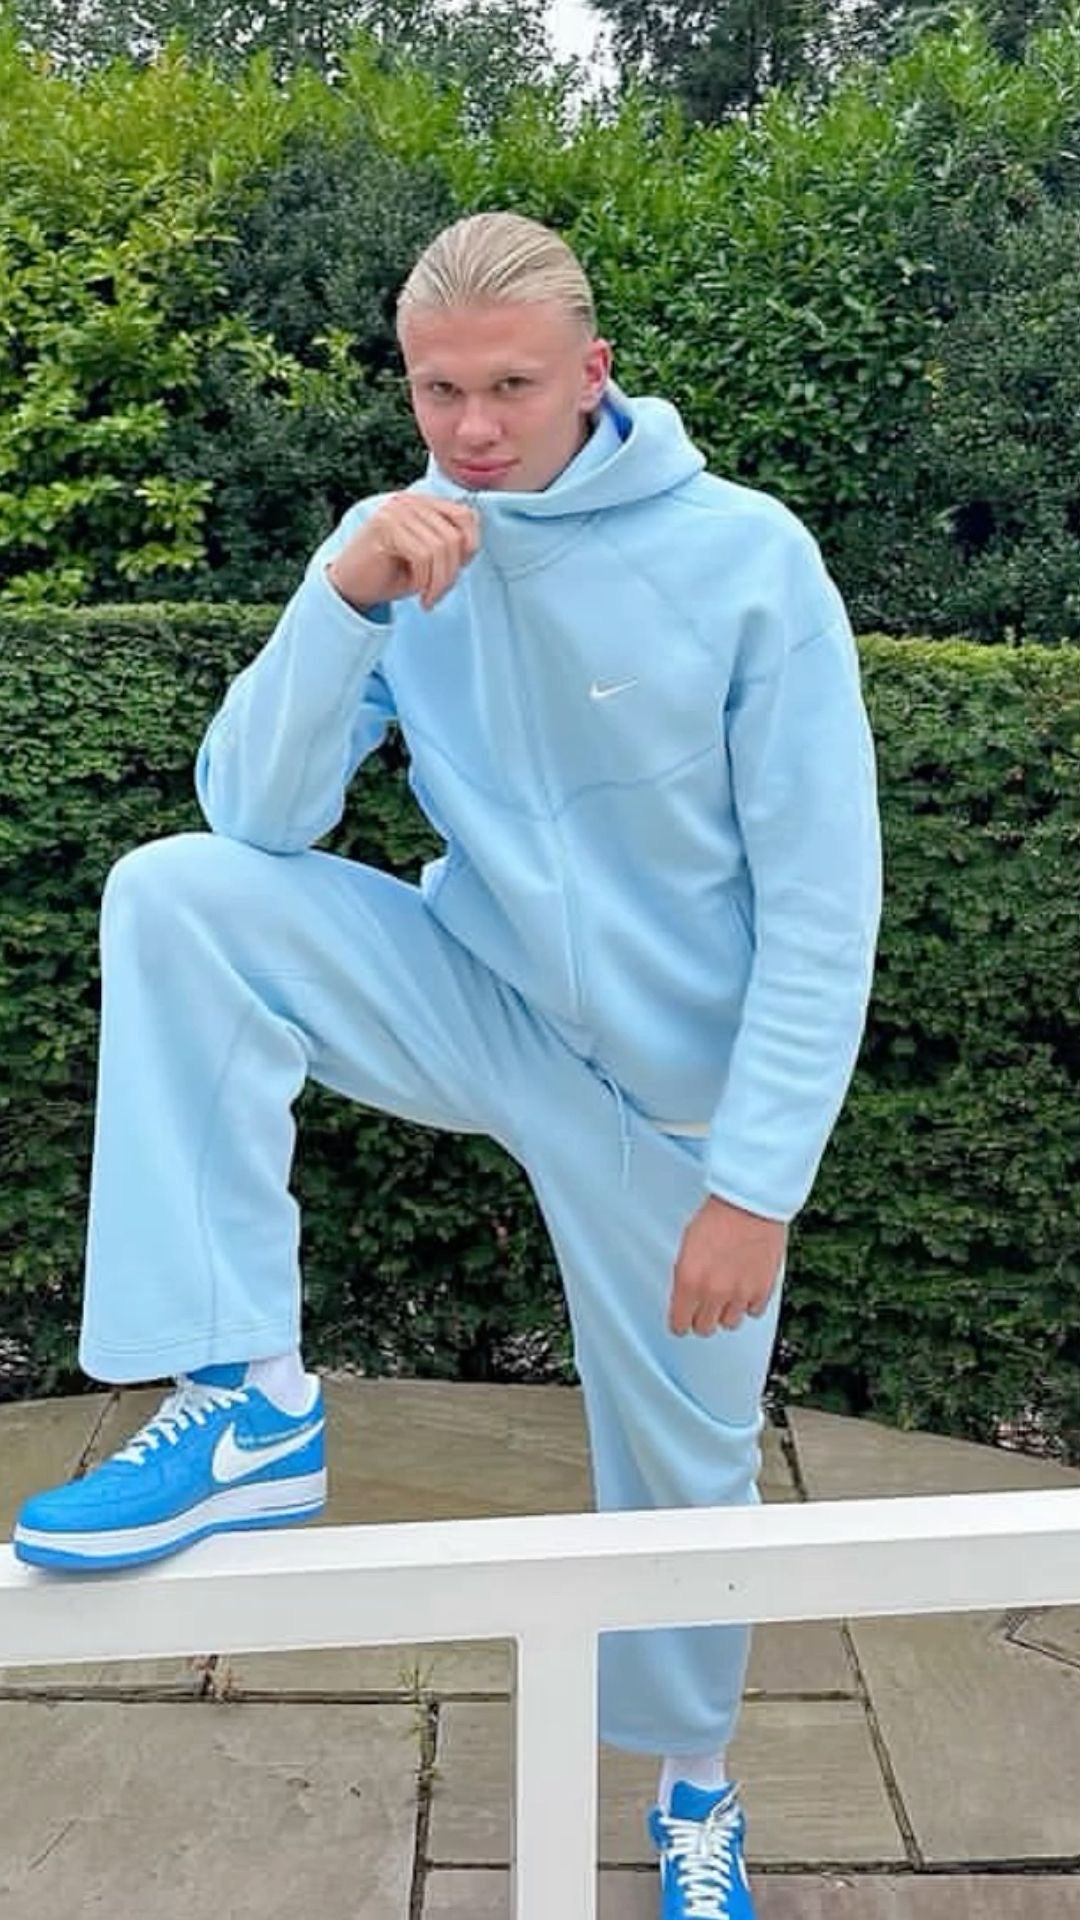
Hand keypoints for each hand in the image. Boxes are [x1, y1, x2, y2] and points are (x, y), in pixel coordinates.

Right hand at [327, 494, 479, 612]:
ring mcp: (396, 511)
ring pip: (440, 547)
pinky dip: (426, 581)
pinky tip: (420, 596)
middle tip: (439, 594)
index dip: (471, 546)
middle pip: (455, 534)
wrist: (349, 587)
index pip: (466, 515)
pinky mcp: (385, 526)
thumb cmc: (390, 574)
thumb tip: (472, 547)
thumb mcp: (428, 557)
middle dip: (453, 572)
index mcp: (423, 503)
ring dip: (440, 581)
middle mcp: (410, 501)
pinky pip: (422, 555)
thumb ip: (449, 545)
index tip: (458, 572)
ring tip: (430, 598)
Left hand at [669, 1194, 786, 1336]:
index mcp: (689, 1281)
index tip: (683, 1319)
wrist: (750, 1204)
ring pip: (729, 1324)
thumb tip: (685, 1298)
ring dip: (726, 1311)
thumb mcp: (686, 1247)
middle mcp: (714, 1292)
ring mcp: (740, 1294)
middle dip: (702, 1318)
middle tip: (704, 1305)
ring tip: (727, 1293)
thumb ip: (685, 1277)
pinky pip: (753, 1312)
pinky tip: (745, 1287)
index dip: (680, 1322)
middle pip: (704, 1329)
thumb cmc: (717, 1217)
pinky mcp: (763, 1290)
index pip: (679, 1325)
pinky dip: (749, 1303)